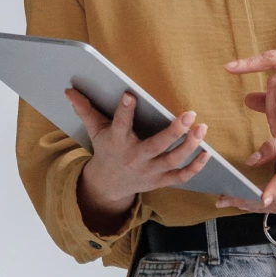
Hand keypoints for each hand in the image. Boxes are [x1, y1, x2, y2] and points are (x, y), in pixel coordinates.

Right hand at [66, 88, 210, 212]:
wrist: (107, 186)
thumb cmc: (106, 150)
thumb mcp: (94, 130)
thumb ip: (85, 109)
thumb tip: (68, 90)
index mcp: (118, 142)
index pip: (120, 124)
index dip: (125, 110)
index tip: (131, 95)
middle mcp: (135, 157)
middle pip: (156, 146)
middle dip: (174, 132)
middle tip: (189, 115)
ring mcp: (149, 171)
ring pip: (172, 161)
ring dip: (190, 146)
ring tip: (202, 128)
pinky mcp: (160, 181)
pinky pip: (181, 177)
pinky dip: (195, 167)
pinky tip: (207, 153)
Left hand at [215, 129, 275, 213]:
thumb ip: (274, 145)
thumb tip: (250, 160)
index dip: (257, 194)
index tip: (239, 199)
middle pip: (270, 200)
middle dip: (244, 202)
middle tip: (221, 200)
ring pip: (275, 208)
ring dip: (251, 208)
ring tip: (231, 203)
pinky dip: (266, 209)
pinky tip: (251, 204)